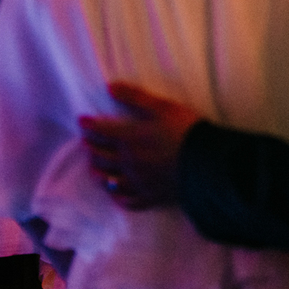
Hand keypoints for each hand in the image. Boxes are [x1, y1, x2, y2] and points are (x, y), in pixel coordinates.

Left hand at [79, 81, 202, 209]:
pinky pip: (128, 200)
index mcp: (130, 138)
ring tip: (93, 168)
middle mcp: (128, 162)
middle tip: (85, 143)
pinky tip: (115, 194)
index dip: (89, 125)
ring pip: (109, 180)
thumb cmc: (186, 130)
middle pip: (101, 157)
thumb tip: (110, 87)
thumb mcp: (161, 107)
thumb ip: (134, 97)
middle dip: (90, 149)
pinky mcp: (150, 196)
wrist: (207, 162)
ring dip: (98, 173)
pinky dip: (117, 197)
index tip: (81, 121)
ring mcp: (138, 182)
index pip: (101, 131)